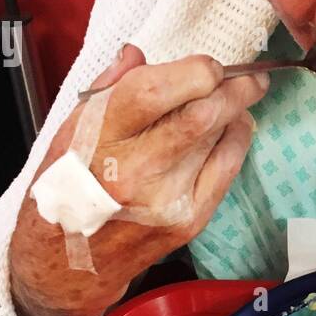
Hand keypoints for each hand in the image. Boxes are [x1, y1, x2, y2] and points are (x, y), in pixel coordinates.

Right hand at [10, 46, 267, 315]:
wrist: (67, 262)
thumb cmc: (67, 187)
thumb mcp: (70, 129)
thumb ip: (108, 88)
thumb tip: (139, 53)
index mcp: (99, 138)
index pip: (155, 90)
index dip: (194, 69)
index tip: (208, 64)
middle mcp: (135, 169)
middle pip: (201, 114)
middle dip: (234, 87)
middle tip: (247, 76)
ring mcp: (167, 198)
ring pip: (220, 137)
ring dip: (237, 111)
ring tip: (239, 97)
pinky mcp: (190, 219)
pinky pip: (228, 167)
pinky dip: (237, 140)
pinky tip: (234, 128)